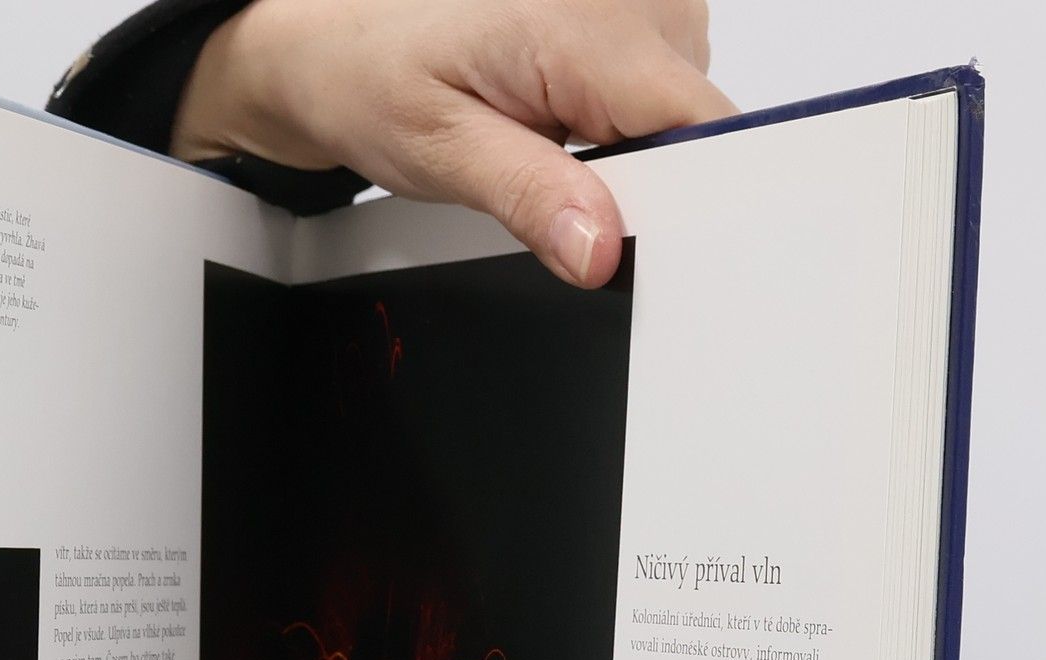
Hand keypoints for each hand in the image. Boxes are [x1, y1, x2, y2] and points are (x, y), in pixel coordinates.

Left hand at [172, 0, 735, 286]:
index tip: (629, 238)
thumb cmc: (377, 76)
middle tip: (552, 181)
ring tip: (544, 134)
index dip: (684, 202)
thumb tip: (598, 249)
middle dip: (643, 180)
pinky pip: (661, 86)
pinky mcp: (635, 12)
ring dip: (627, 147)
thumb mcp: (441, 151)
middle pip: (696, 126)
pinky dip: (618, 116)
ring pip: (683, 112)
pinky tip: (559, 112)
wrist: (344, 38)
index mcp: (588, 26)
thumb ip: (530, 199)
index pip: (700, 130)